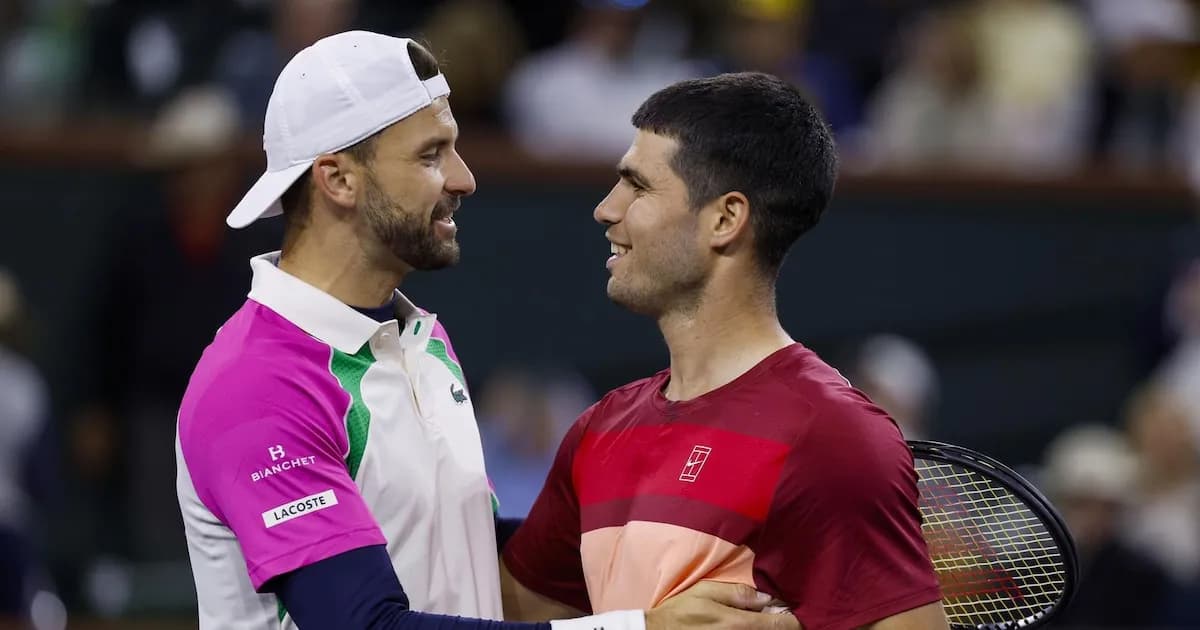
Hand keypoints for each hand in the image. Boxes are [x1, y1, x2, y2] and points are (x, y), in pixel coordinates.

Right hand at [645, 581, 799, 629]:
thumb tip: (765, 598)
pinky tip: (751, 624)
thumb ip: (737, 594)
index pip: (780, 625)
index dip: (795, 619)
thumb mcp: (705, 592)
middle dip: (783, 624)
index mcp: (738, 624)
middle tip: (779, 612)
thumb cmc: (680, 612)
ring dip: (770, 628)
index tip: (798, 611)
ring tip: (766, 618)